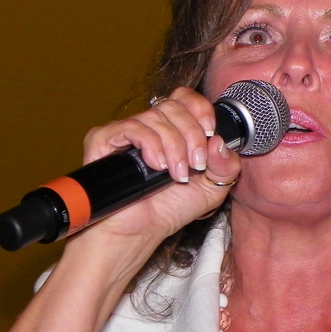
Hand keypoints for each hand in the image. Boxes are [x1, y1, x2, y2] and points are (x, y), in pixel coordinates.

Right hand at [74, 87, 242, 243]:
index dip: (200, 109)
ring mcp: (125, 131)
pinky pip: (130, 126)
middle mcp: (149, 126)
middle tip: (194, 165)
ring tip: (175, 175)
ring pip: (155, 116)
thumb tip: (219, 142)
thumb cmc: (169, 210)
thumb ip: (226, 166)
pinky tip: (156, 166)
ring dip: (173, 147)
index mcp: (173, 130)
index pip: (184, 98)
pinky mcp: (103, 140)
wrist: (138, 234)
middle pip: (174, 106)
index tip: (209, 132)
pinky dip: (149, 144)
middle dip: (191, 136)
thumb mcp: (212, 188)